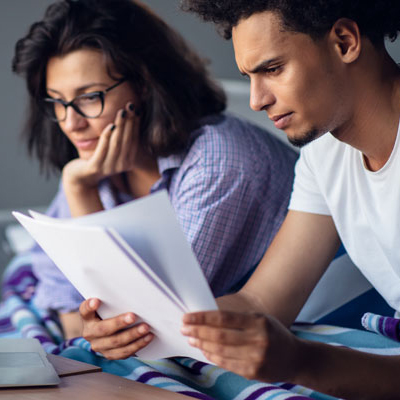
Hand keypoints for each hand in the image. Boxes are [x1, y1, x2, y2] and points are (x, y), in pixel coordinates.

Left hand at [63, 102, 139, 187]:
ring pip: (117, 143)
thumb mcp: (112, 148)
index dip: (135, 124)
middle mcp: (121, 166)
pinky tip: (110, 125)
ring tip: (122, 112)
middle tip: (130, 106)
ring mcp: (109, 168)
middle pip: (127, 140)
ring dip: (120, 126)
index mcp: (128, 162)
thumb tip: (130, 115)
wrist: (81, 176)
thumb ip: (120, 138)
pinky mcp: (96, 167)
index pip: (134, 139)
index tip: (136, 109)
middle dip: (129, 122)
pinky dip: (107, 136)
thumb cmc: (98, 158)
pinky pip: (103, 148)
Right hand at [79, 298, 153, 359]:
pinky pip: (124, 352)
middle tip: (133, 316)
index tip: (96, 301)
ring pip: (116, 343)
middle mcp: (90, 334)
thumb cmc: (106, 312)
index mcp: (87, 318)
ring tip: (145, 328)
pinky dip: (137, 345)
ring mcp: (100, 346)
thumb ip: (110, 300)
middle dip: (119, 323)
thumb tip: (128, 292)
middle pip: (103, 329)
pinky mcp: (110, 354)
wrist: (102, 330)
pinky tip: (147, 338)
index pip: (85, 310)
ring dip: (133, 336)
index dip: (89, 306)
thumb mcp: (104, 305)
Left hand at [181, 311, 300, 382]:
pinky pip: (226, 364)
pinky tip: (204, 351)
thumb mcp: (260, 318)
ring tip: (191, 339)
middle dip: (198, 332)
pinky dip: (212, 357)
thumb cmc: (272, 333)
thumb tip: (206, 319)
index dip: (202, 318)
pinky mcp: (253, 373)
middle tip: (184, 328)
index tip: (187, 317)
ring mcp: (256, 358)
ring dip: (202, 345)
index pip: (224, 318)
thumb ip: (237, 319)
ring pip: (220, 351)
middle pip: (219, 335)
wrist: (295, 358)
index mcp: (258, 322)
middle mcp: (258, 340)